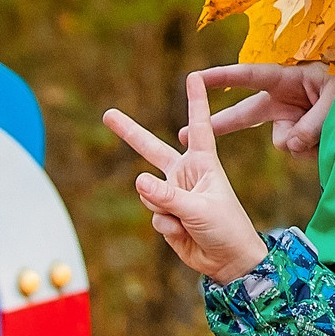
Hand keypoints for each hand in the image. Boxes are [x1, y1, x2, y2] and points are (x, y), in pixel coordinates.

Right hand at [107, 72, 270, 285]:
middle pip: (152, 149)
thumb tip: (137, 180)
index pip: (199, 126)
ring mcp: (173, 194)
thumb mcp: (199, 209)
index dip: (196, 101)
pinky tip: (183, 232)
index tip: (193, 76)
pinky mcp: (166, 214)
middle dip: (129, 132)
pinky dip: (166, 226)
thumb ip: (167, 195)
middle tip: (107, 113)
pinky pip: (154, 215)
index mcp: (204, 163)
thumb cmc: (226, 227)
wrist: (227, 259)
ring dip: (164, 208)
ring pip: (149, 193)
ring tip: (187, 220)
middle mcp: (186, 174)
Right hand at [190, 61, 334, 157]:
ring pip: (282, 140)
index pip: (248, 76)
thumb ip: (312, 121)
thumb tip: (288, 145)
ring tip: (333, 126)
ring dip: (305, 139)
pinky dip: (314, 149)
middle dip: (218, 124)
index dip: (222, 77)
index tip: (195, 78)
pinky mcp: (300, 137)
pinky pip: (298, 150)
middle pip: (243, 114)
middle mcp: (282, 100)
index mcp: (287, 79)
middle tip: (183, 137)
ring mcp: (290, 120)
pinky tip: (332, 138)